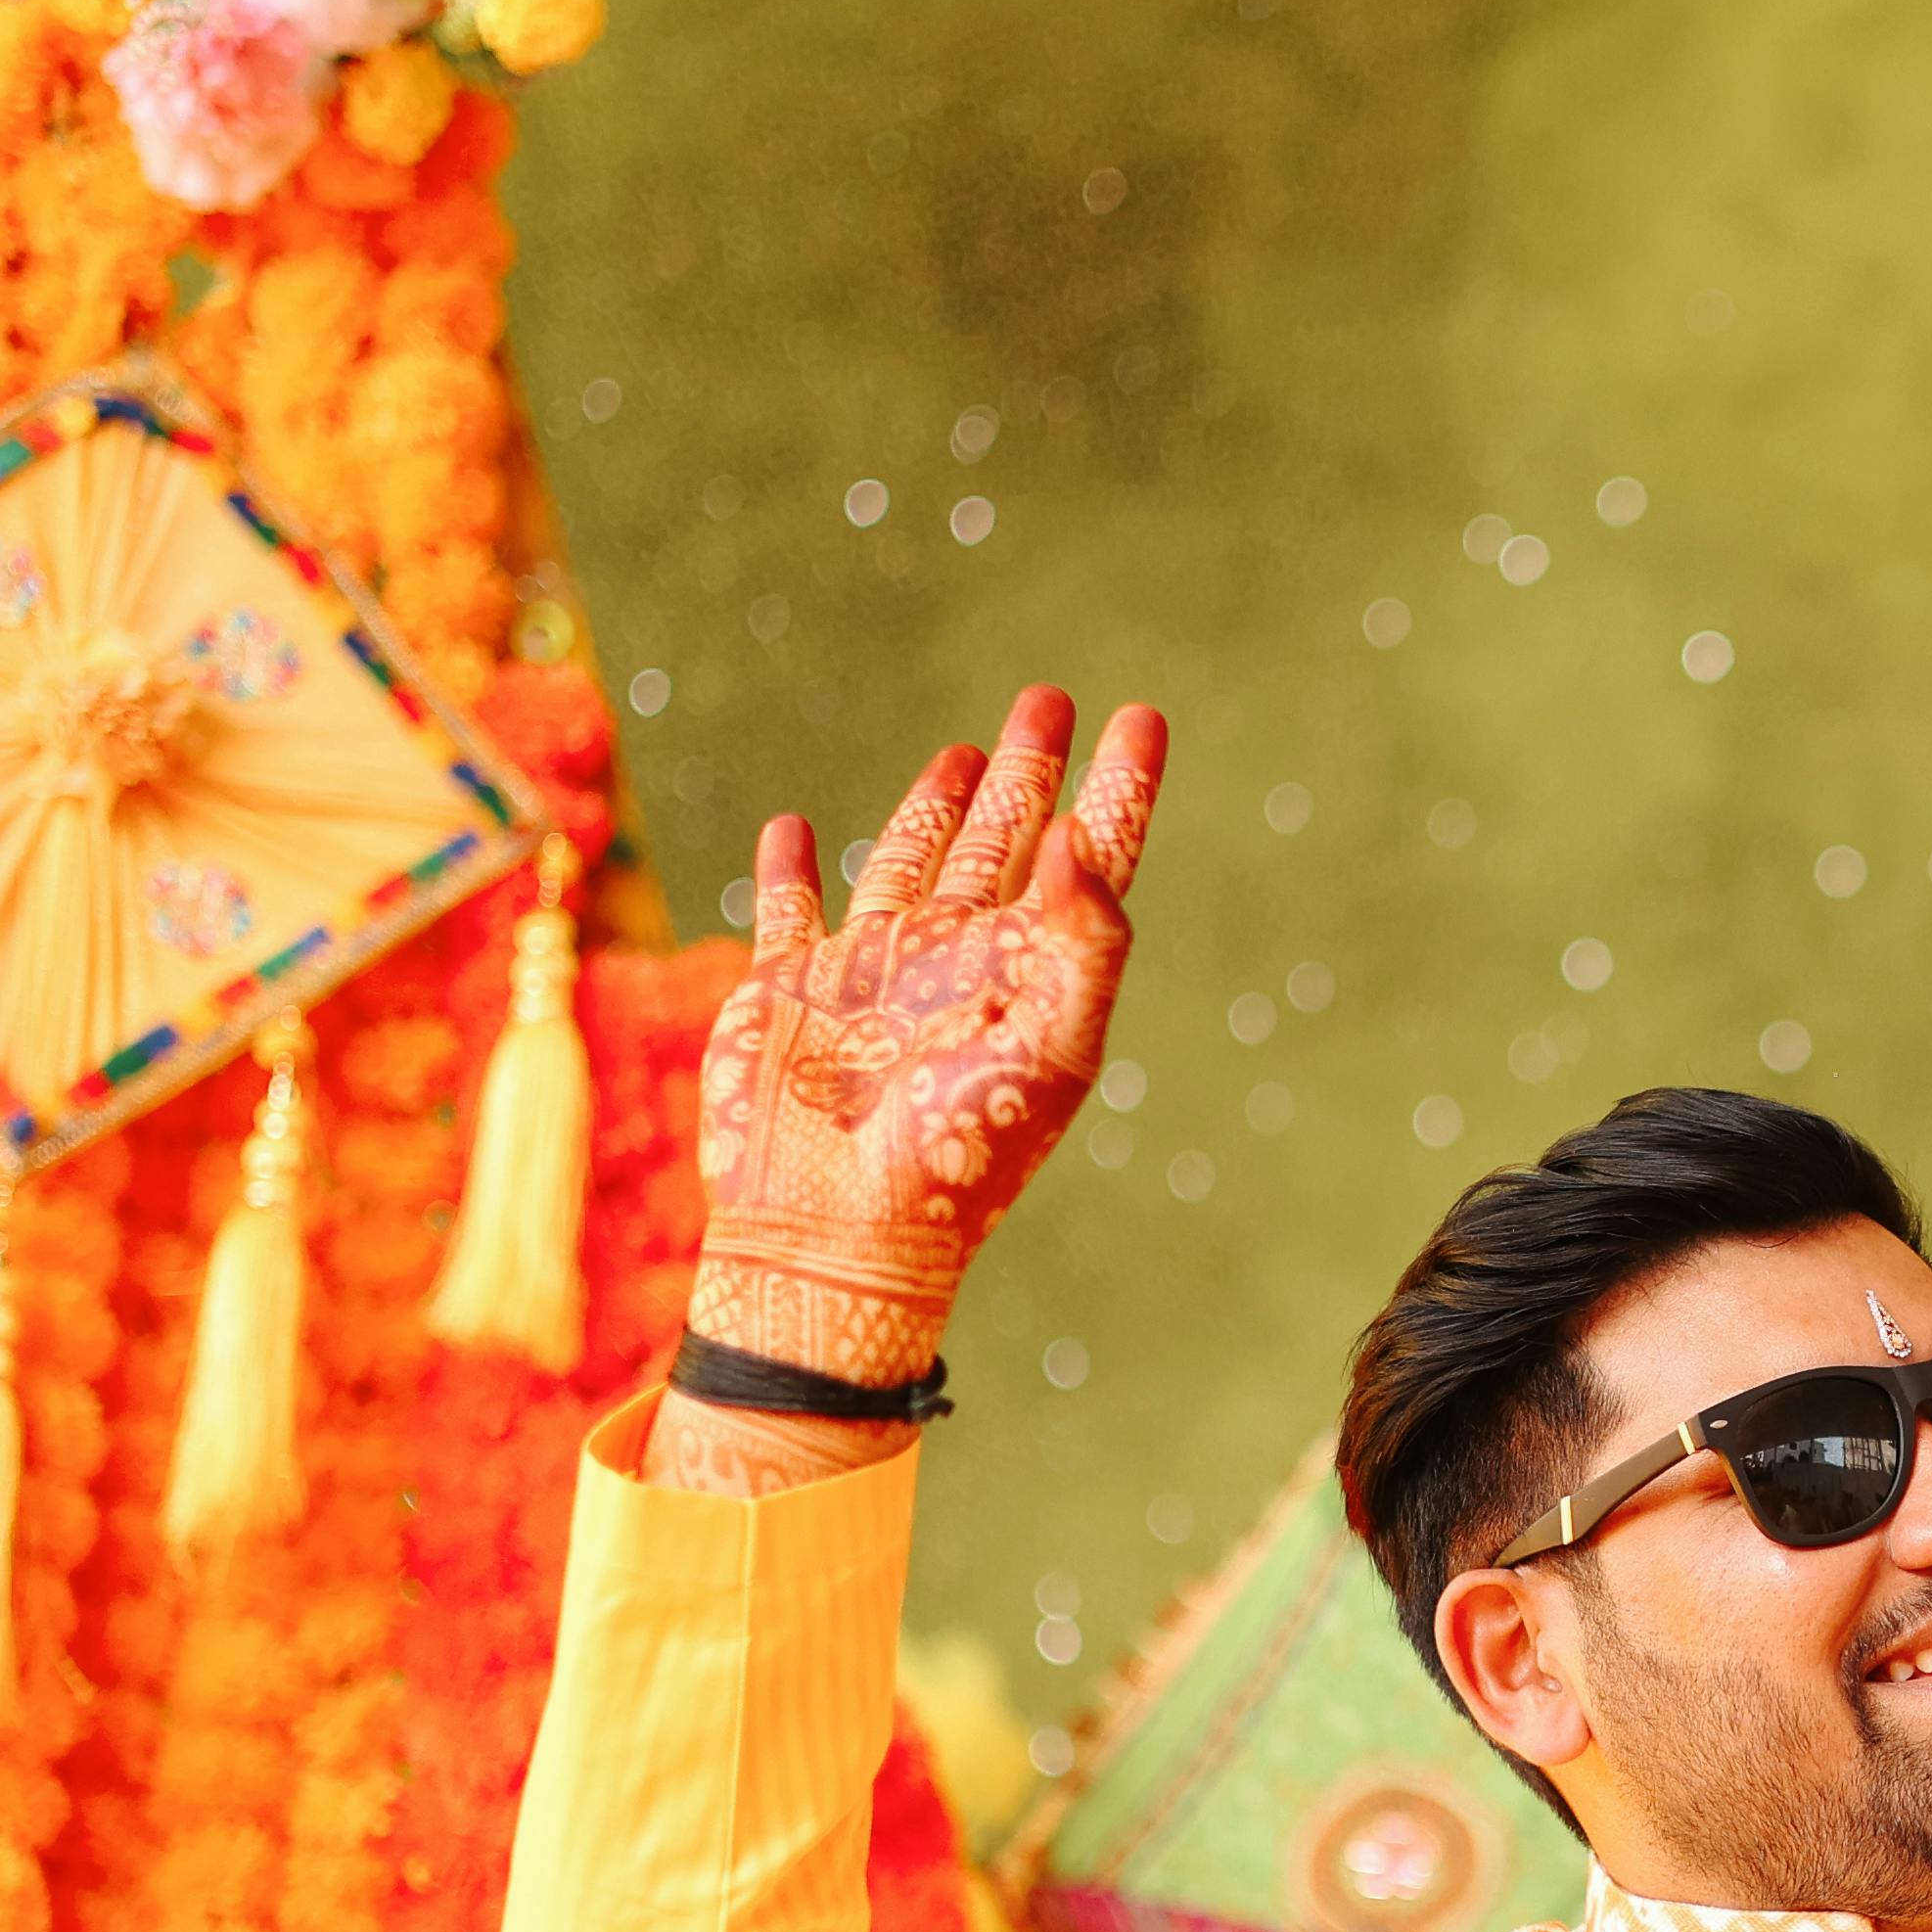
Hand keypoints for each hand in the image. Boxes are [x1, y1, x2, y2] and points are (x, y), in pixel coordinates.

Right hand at [659, 687, 1166, 1487]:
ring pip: (910, 858)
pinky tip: (796, 827)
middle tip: (1049, 697)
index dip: (1119, 788)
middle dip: (1030, 769)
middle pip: (1005, 840)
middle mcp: (956, 960)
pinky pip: (789, 909)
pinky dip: (790, 866)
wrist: (836, 1234)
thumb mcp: (1047, 1056)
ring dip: (935, 803)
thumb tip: (1081, 837)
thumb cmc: (954, 1160)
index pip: (1088, 857)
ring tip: (966, 748)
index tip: (1143, 718)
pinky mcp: (788, 989)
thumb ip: (1082, 945)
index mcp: (1029, 973)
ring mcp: (873, 971)